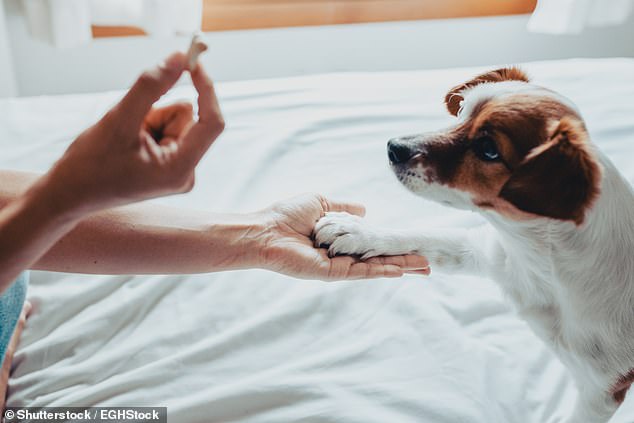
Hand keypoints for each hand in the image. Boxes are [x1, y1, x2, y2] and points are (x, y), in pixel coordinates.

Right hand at [44, 52, 223, 215]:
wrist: (70, 193)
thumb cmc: (90, 164)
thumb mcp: (119, 119)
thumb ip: (151, 87)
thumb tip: (180, 58)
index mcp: (181, 168)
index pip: (212, 122)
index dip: (206, 89)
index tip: (192, 62)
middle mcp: (186, 172)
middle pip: (188, 118)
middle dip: (159, 111)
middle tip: (131, 124)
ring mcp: (178, 170)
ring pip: (175, 120)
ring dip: (150, 118)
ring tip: (125, 139)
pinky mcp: (169, 165)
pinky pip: (167, 129)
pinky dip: (146, 126)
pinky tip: (127, 144)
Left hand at [257, 194, 428, 280]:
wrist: (266, 230)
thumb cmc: (286, 216)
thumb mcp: (321, 203)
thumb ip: (343, 208)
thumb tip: (365, 210)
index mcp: (339, 240)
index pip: (371, 244)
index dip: (391, 245)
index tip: (411, 245)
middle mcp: (341, 255)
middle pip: (379, 258)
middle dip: (403, 260)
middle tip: (427, 263)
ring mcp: (338, 266)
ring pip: (375, 266)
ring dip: (400, 266)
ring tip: (424, 267)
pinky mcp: (332, 273)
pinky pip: (361, 272)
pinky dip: (382, 271)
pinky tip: (401, 271)